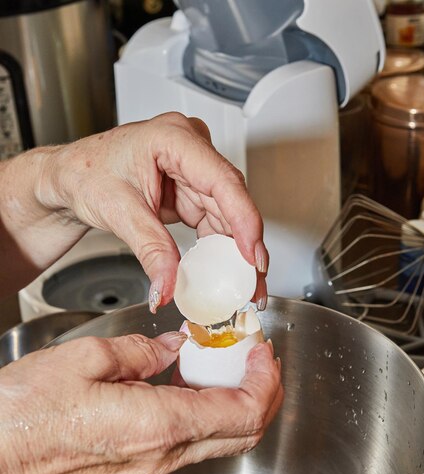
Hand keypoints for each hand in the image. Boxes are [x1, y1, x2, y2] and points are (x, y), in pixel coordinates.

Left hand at [0, 114, 267, 306]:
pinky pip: (214, 220)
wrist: (71, 178)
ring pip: (227, 214)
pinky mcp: (191, 189)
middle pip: (231, 200)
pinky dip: (219, 247)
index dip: (244, 220)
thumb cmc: (86, 174)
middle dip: (245, 245)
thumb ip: (151, 251)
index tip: (253, 256)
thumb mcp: (119, 213)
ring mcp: (193, 169)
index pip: (222, 181)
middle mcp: (190, 149)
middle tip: (254, 282)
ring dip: (236, 251)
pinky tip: (225, 270)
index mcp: (173, 138)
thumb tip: (169, 286)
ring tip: (244, 284)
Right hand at [0, 333, 281, 473]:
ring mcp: (154, 463)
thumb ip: (141, 351)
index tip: (263, 350)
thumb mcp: (86, 358)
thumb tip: (171, 347)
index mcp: (161, 423)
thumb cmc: (27, 413)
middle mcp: (165, 452)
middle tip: (257, 355)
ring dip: (238, 399)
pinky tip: (191, 378)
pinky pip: (194, 439)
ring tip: (226, 360)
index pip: (245, 412)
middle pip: (245, 432)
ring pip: (223, 438)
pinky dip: (210, 409)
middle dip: (264, 390)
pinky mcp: (141, 463)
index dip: (266, 380)